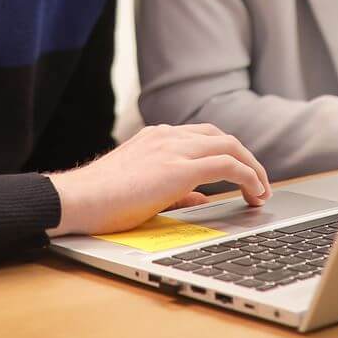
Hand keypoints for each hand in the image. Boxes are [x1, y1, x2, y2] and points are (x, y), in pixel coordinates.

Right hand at [47, 123, 270, 236]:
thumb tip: (201, 199)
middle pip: (221, 136)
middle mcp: (166, 136)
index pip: (202, 136)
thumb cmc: (100, 201)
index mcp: (155, 137)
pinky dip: (248, 176)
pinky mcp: (178, 168)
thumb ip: (174, 191)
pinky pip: (226, 165)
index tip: (241, 172)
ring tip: (261, 190)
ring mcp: (172, 148)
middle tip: (259, 182)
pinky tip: (253, 194)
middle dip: (247, 158)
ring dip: (253, 167)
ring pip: (229, 146)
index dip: (227, 152)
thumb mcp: (142, 190)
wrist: (75, 200)